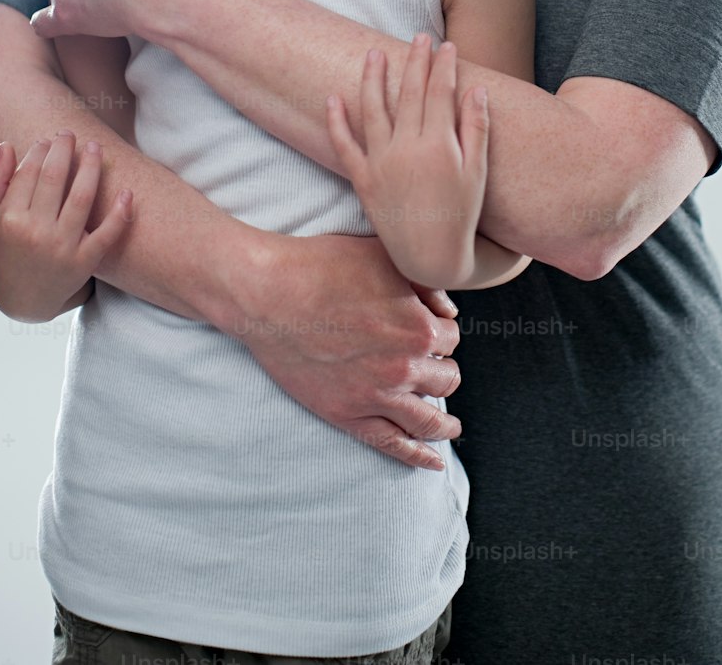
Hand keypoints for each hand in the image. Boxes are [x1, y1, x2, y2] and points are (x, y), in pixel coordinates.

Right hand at [0, 132, 133, 320]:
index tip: (48, 140)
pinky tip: (127, 191)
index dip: (40, 151)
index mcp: (9, 220)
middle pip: (55, 179)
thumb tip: (7, 145)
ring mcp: (62, 247)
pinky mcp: (85, 261)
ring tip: (95, 147)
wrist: (23, 302)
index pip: (29, 174)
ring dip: (91, 167)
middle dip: (64, 150)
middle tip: (70, 134)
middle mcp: (35, 232)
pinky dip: (121, 212)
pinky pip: (108, 233)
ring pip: (82, 197)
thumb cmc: (5, 255)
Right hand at [232, 230, 462, 470]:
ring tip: (450, 427)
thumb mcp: (385, 258)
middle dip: (443, 370)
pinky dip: (418, 457)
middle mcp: (405, 366)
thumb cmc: (322, 267)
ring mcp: (376, 395)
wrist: (270, 293)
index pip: (452, 338)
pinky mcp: (347, 414)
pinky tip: (433, 463)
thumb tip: (448, 311)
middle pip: (447, 378)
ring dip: (444, 423)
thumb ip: (425, 285)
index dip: (441, 332)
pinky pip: (393, 443)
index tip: (430, 331)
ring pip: (429, 418)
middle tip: (433, 368)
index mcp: (418, 327)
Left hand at [326, 35, 488, 288]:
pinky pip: (344, 145)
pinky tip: (332, 98)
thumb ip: (476, 128)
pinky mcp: (363, 179)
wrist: (430, 257)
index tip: (448, 46)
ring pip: (373, 109)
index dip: (444, 66)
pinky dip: (336, 121)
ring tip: (375, 53)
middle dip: (415, 61)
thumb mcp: (476, 172)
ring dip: (373, 78)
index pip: (440, 92)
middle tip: (419, 37)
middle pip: (409, 92)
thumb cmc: (460, 215)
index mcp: (438, 145)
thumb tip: (477, 89)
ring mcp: (381, 163)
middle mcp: (406, 148)